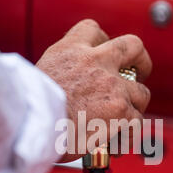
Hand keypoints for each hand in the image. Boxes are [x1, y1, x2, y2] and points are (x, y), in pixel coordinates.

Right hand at [36, 19, 151, 160]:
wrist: (35, 127)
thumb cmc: (31, 109)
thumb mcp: (39, 74)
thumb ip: (62, 72)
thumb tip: (71, 85)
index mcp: (72, 49)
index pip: (94, 30)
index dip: (103, 42)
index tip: (105, 55)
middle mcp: (96, 61)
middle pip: (133, 47)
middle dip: (141, 61)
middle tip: (139, 74)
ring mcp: (112, 84)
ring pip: (141, 92)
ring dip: (133, 108)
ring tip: (120, 122)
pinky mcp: (121, 109)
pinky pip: (136, 121)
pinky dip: (128, 134)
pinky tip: (116, 141)